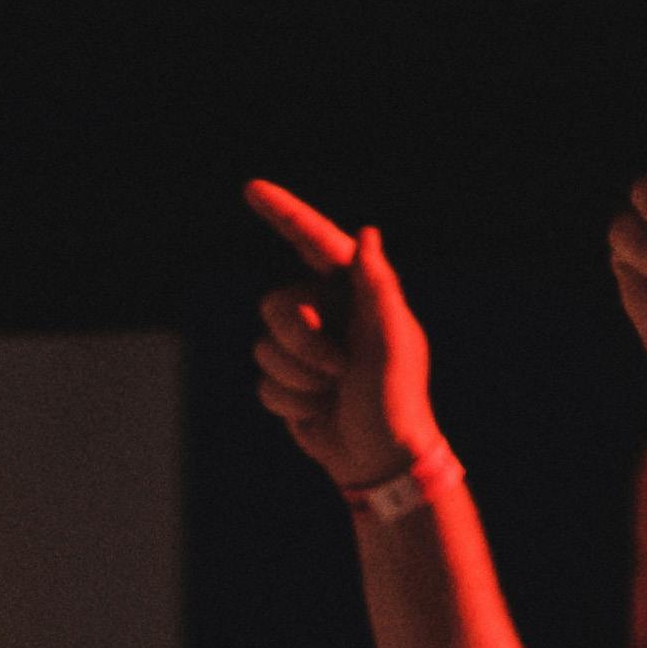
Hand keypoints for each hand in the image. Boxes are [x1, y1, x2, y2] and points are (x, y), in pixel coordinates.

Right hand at [244, 183, 452, 496]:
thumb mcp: (391, 340)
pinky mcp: (285, 380)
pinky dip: (290, 402)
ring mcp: (303, 347)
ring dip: (298, 378)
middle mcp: (325, 312)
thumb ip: (377, 286)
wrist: (379, 459)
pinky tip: (319, 412)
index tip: (252, 189)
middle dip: (301, 343)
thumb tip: (367, 234)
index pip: (313, 243)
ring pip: (264, 346)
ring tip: (332, 393)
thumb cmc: (394, 399)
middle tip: (338, 369)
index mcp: (355, 292)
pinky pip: (263, 381)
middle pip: (275, 305)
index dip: (283, 213)